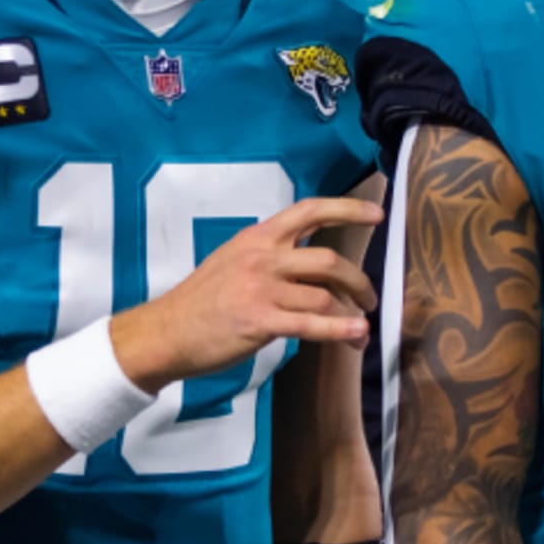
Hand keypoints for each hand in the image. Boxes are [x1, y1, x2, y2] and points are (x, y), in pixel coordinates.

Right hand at [110, 197, 382, 392]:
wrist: (166, 331)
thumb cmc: (203, 298)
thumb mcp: (235, 258)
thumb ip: (273, 254)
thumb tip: (313, 262)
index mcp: (259, 236)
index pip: (310, 210)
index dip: (348, 209)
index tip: (377, 214)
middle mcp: (263, 256)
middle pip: (328, 260)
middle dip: (358, 281)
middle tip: (370, 298)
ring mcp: (261, 288)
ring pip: (324, 295)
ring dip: (352, 313)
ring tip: (362, 330)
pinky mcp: (259, 321)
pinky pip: (310, 325)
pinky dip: (339, 330)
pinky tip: (355, 335)